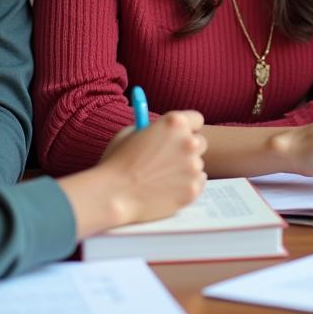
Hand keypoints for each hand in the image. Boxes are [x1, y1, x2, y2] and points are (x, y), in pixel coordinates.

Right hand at [98, 110, 207, 225]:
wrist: (112, 195)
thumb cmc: (116, 162)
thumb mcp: (131, 132)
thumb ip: (153, 128)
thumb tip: (162, 129)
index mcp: (174, 123)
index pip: (196, 119)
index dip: (187, 127)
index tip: (180, 135)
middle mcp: (189, 142)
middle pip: (200, 142)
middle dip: (187, 149)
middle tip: (169, 159)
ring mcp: (193, 167)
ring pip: (196, 165)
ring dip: (184, 169)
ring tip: (161, 178)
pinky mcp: (193, 189)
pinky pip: (198, 183)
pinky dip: (187, 185)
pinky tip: (167, 189)